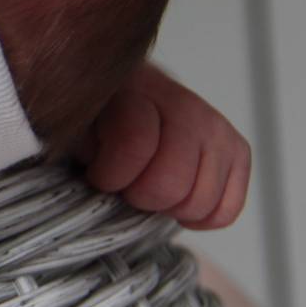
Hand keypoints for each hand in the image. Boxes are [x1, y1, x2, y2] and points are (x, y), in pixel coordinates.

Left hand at [76, 63, 250, 229]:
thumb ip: (73, 139)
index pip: (135, 143)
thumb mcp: (69, 123)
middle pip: (171, 183)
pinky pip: (226, 208)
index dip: (110, 175)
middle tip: (125, 185)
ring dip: (167, 207)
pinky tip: (176, 200)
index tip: (96, 174)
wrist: (121, 97)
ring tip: (148, 187)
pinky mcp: (236, 150)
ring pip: (199, 201)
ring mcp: (214, 127)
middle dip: (139, 195)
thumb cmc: (90, 119)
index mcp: (133, 91)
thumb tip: (76, 161)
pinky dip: (200, 215)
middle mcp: (183, 104)